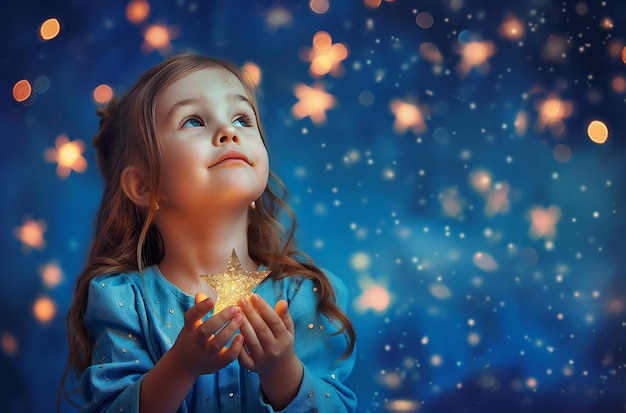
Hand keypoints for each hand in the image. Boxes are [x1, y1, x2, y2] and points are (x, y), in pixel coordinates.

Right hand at [169, 293, 244, 377]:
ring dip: (229, 330)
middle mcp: (195, 342)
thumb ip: (197, 310)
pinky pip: (226, 358)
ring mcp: (205, 355)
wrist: (183, 365)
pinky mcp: (215, 365)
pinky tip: (242, 336)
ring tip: (241, 317)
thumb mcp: (191, 325)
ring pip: (217, 344)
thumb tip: (201, 294)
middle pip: (205, 330)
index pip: (191, 317)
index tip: (211, 300)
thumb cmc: (191, 339)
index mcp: (189, 329)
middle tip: (234, 308)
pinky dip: (234, 348)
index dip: (200, 308)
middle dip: (220, 319)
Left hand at [237, 294, 302, 408]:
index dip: (264, 307)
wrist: (280, 370)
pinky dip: (237, 347)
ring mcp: (263, 359)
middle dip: (250, 313)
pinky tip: (232, 333)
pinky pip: (243, 358)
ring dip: (242, 325)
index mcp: (284, 339)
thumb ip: (285, 316)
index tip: (253, 296)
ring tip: (236, 312)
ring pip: (251, 341)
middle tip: (241, 300)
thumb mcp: (288, 331)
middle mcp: (274, 349)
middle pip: (261, 329)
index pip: (274, 320)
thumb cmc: (282, 344)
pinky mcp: (253, 367)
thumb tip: (282, 301)